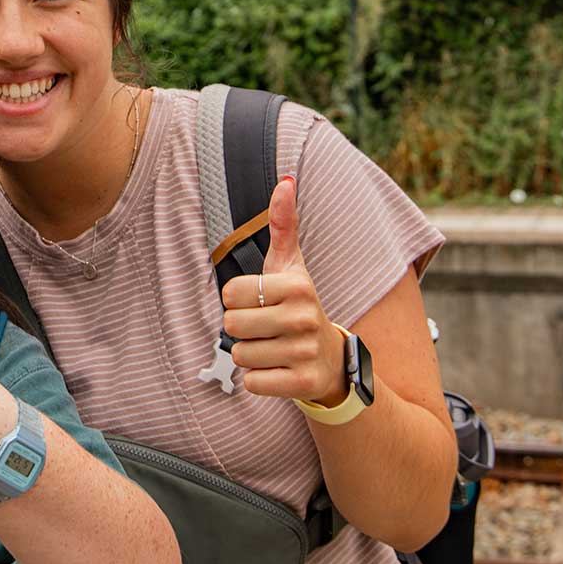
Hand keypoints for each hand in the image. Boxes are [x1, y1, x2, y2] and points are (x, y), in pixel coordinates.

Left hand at [220, 177, 347, 405]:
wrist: (332, 359)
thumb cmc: (299, 305)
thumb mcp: (292, 265)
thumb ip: (284, 224)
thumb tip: (286, 180)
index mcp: (298, 285)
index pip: (230, 294)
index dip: (238, 300)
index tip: (261, 303)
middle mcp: (304, 317)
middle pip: (231, 326)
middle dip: (241, 330)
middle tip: (266, 328)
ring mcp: (305, 352)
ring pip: (240, 356)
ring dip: (250, 355)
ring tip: (274, 348)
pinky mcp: (302, 383)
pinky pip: (252, 383)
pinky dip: (259, 379)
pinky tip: (279, 369)